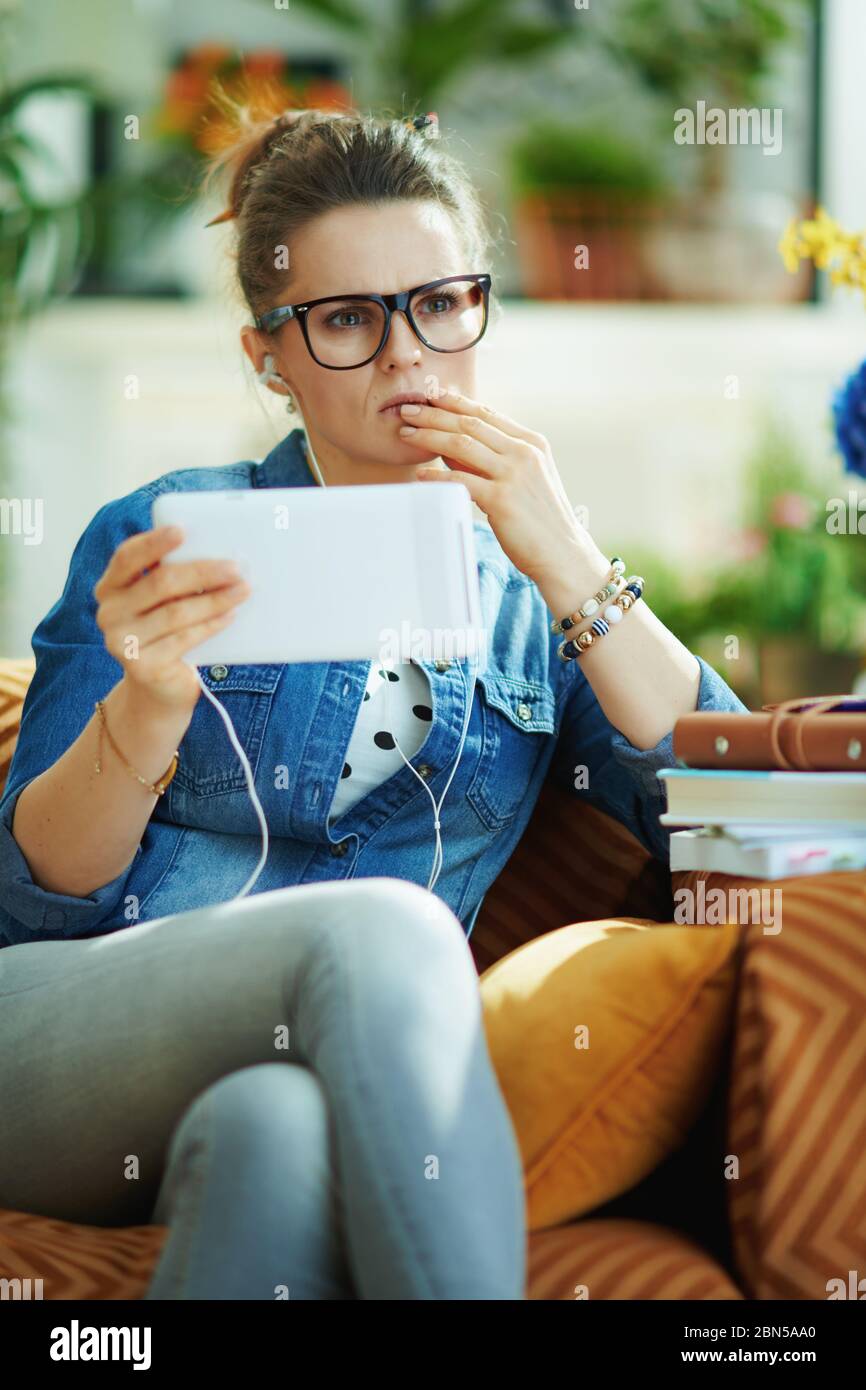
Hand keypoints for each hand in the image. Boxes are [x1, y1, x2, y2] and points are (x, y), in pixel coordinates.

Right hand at [93, 526, 251, 714]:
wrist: (159, 689)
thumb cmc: (166, 634)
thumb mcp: (162, 604)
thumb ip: (173, 581)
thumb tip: (218, 555)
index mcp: (110, 588)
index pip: (127, 557)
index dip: (154, 542)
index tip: (182, 530)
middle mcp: (108, 613)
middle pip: (160, 582)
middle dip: (202, 572)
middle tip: (235, 567)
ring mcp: (121, 641)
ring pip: (176, 611)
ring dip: (215, 599)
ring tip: (243, 590)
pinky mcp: (141, 666)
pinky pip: (184, 638)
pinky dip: (212, 625)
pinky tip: (231, 615)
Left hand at [399, 390, 607, 596]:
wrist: (562, 553)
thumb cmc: (540, 519)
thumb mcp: (526, 478)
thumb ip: (495, 458)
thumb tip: (450, 445)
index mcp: (532, 443)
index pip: (487, 413)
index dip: (455, 402)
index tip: (431, 395)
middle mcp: (524, 453)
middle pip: (469, 424)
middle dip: (434, 414)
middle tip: (408, 409)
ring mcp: (513, 474)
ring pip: (461, 444)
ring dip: (429, 436)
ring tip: (406, 433)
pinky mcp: (501, 500)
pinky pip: (460, 480)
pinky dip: (436, 476)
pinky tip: (420, 475)